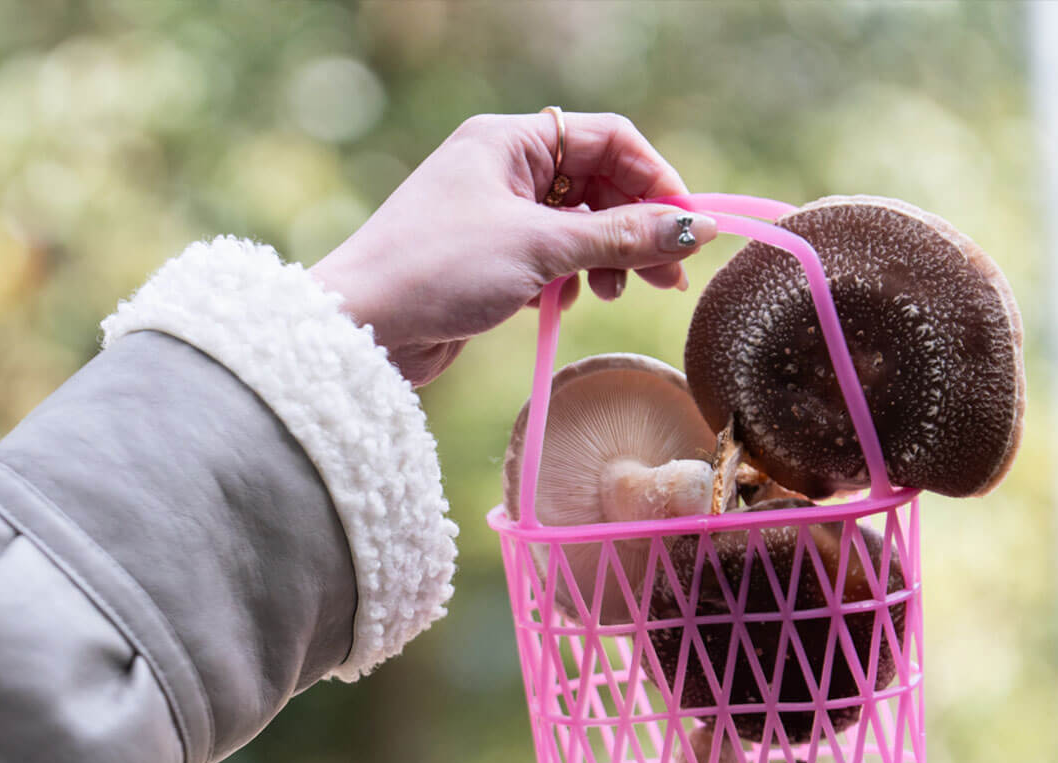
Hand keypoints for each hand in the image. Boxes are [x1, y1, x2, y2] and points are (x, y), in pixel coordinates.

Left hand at [308, 112, 717, 385]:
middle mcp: (504, 168)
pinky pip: (552, 256)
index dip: (656, 180)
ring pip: (578, 224)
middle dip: (638, 227)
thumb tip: (696, 228)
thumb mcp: (542, 249)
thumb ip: (623, 237)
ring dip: (607, 257)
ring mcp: (495, 213)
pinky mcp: (489, 258)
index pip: (610, 139)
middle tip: (669, 276)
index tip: (688, 228)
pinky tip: (564, 304)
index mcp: (511, 141)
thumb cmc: (440, 270)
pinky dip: (570, 278)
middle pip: (599, 183)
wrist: (361, 328)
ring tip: (616, 292)